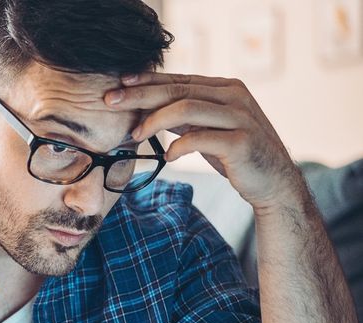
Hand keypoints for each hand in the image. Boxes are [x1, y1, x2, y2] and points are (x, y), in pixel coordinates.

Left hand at [105, 72, 302, 212]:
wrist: (273, 182)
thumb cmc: (236, 155)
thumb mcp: (208, 130)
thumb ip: (184, 117)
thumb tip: (147, 109)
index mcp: (225, 88)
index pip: (179, 80)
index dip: (147, 81)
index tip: (119, 85)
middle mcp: (234, 96)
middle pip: (177, 90)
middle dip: (140, 95)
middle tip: (110, 102)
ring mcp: (240, 117)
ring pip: (186, 108)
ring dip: (154, 121)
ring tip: (135, 135)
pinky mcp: (242, 141)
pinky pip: (200, 139)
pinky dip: (178, 147)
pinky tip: (167, 157)